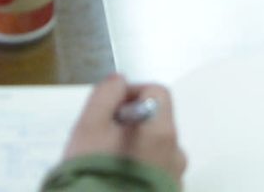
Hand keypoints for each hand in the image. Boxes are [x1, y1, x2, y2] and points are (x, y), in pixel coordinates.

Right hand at [61, 76, 186, 179]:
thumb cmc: (92, 174)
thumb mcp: (88, 129)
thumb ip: (105, 95)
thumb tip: (119, 82)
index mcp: (161, 132)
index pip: (156, 93)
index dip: (131, 93)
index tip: (110, 108)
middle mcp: (176, 155)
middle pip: (157, 124)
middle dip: (130, 125)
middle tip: (101, 140)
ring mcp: (174, 180)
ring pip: (156, 152)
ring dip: (135, 151)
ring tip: (106, 166)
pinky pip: (155, 175)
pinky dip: (139, 173)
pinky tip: (116, 184)